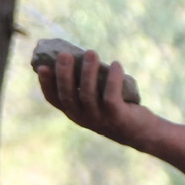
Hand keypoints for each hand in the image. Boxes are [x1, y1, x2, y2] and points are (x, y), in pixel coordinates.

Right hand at [35, 49, 149, 145]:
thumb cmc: (116, 109)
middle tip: (65, 54)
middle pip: (68, 95)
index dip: (47, 84)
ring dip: (88, 72)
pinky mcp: (116, 116)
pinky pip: (111, 96)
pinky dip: (113, 78)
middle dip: (64, 74)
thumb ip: (86, 85)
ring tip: (91, 53)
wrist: (140, 132)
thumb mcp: (96, 100)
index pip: (54, 100)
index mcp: (74, 112)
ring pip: (88, 94)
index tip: (43, 66)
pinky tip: (116, 64)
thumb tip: (80, 55)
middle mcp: (82, 117)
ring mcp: (99, 118)